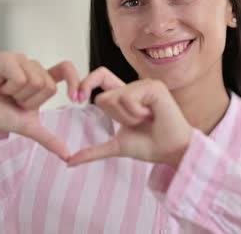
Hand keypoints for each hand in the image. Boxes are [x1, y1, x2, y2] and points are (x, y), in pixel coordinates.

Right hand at [0, 52, 80, 159]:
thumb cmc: (1, 114)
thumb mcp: (30, 127)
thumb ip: (50, 139)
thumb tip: (68, 157)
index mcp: (41, 78)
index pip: (65, 68)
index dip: (75, 81)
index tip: (76, 99)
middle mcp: (33, 66)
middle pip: (49, 85)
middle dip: (31, 101)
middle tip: (14, 100)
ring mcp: (20, 60)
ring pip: (36, 82)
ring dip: (19, 96)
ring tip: (6, 94)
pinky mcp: (6, 59)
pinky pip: (21, 79)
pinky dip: (10, 89)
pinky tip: (0, 88)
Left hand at [68, 71, 192, 167]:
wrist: (171, 151)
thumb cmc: (150, 146)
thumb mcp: (116, 146)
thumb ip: (93, 150)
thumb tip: (69, 162)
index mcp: (124, 95)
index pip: (100, 78)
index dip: (85, 83)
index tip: (76, 99)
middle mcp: (134, 86)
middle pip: (103, 96)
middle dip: (115, 117)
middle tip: (136, 123)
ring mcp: (144, 84)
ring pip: (115, 98)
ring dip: (128, 117)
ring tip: (146, 120)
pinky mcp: (153, 86)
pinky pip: (128, 98)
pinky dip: (136, 113)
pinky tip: (152, 116)